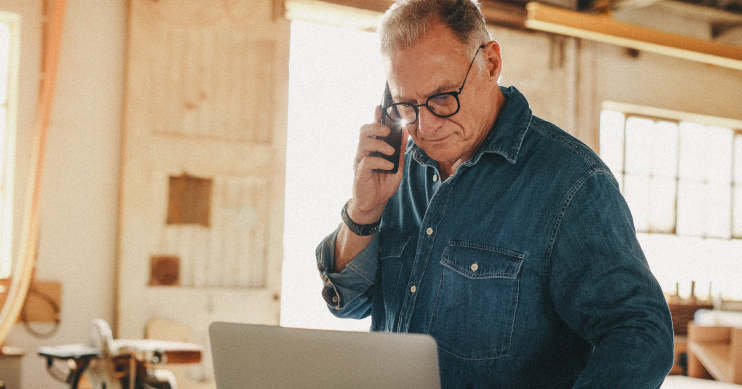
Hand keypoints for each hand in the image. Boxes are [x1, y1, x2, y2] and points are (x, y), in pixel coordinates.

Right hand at [349, 106, 408, 223]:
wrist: (375, 203)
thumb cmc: (383, 183)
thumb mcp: (397, 164)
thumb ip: (399, 149)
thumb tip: (406, 132)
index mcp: (373, 148)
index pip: (372, 128)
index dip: (375, 116)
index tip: (381, 105)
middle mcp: (364, 152)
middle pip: (363, 131)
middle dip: (375, 127)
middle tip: (387, 130)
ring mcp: (360, 161)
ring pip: (363, 143)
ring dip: (379, 144)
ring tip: (390, 151)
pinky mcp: (360, 173)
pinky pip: (367, 161)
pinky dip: (380, 161)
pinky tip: (388, 166)